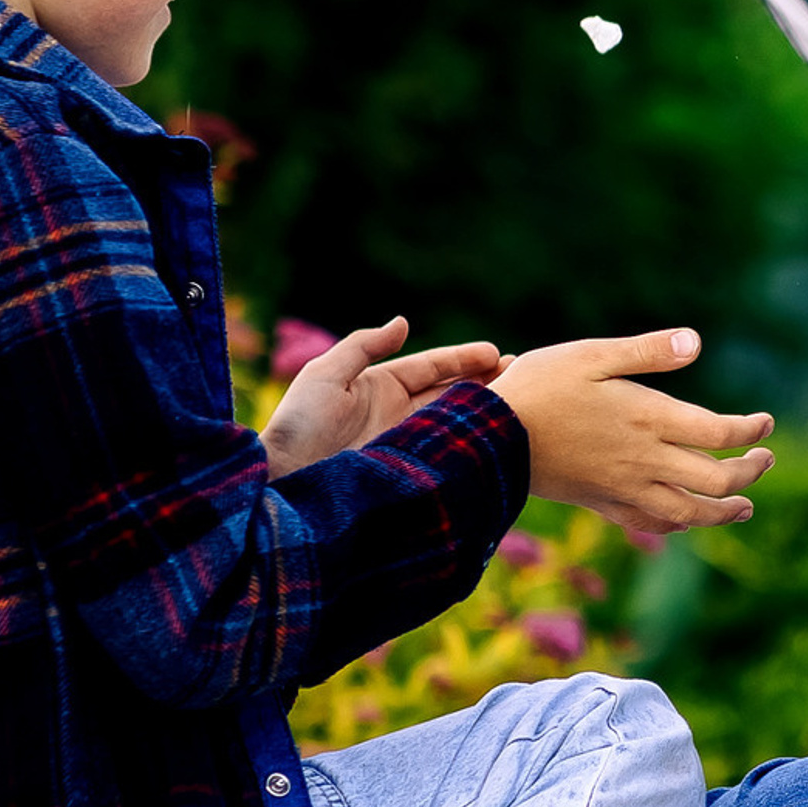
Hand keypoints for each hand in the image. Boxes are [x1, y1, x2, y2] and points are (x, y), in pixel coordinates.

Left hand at [261, 317, 503, 479]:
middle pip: (452, 392)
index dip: (465, 359)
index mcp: (381, 387)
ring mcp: (408, 446)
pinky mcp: (413, 474)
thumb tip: (403, 321)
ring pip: (456, 422)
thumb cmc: (299, 426)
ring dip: (486, 411)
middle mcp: (400, 415)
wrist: (285, 484)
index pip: (432, 367)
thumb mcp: (325, 375)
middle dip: (487, 381)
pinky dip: (473, 446)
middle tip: (522, 373)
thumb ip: (364, 345)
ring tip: (520, 403)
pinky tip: (498, 440)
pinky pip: (449, 455)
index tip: (497, 355)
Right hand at [490, 327, 773, 533]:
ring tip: (745, 507)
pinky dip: (680, 524)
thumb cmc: (538, 388)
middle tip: (765, 459)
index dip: (752, 431)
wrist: (487, 440)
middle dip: (751, 473)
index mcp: (649, 418)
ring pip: (690, 513)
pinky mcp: (602, 504)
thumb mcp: (591, 355)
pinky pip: (652, 524)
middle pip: (717, 481)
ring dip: (724, 512)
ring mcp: (624, 488)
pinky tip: (687, 519)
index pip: (721, 433)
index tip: (766, 423)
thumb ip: (648, 351)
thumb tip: (697, 341)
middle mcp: (644, 460)